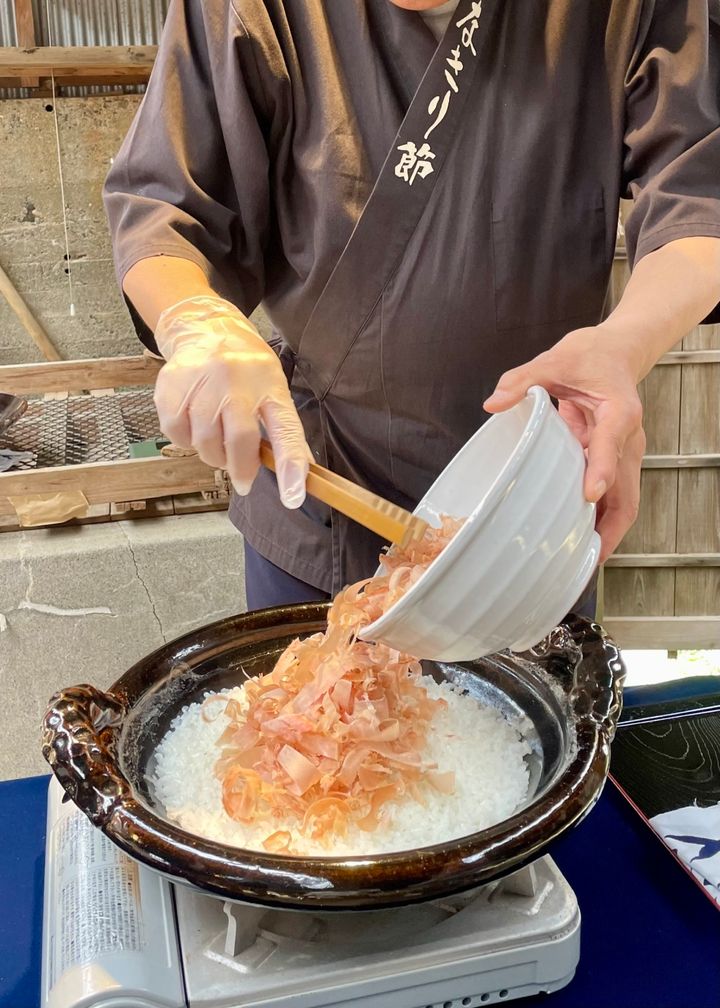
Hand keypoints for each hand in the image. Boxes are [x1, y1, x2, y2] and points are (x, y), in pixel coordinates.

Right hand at [153, 295, 310, 506]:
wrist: (205, 329)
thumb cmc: (247, 371)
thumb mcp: (273, 392)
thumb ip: (283, 433)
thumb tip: (296, 478)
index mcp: (270, 386)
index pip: (285, 430)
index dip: (290, 466)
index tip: (293, 498)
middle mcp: (235, 380)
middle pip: (239, 439)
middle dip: (240, 468)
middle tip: (242, 477)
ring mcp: (201, 380)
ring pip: (204, 442)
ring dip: (212, 455)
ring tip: (218, 441)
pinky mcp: (170, 386)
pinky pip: (176, 434)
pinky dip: (186, 441)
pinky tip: (195, 426)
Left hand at [483, 324, 645, 561]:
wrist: (616, 353)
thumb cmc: (591, 356)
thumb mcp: (555, 359)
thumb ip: (524, 379)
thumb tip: (494, 402)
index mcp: (619, 411)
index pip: (613, 443)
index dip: (603, 469)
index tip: (589, 493)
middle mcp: (628, 438)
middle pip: (628, 491)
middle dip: (611, 526)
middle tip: (588, 555)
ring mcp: (624, 455)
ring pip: (625, 502)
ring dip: (607, 533)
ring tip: (582, 563)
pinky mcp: (614, 462)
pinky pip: (613, 498)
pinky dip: (599, 521)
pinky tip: (578, 540)